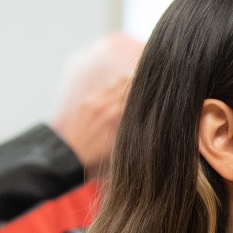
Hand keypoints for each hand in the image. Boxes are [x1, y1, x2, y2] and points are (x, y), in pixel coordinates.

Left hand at [51, 33, 142, 174]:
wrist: (72, 154)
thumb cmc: (100, 155)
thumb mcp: (121, 144)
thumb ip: (133, 126)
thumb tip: (150, 115)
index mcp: (116, 116)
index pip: (137, 94)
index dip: (149, 88)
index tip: (159, 84)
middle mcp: (105, 105)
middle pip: (128, 84)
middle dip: (141, 80)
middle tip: (155, 77)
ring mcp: (95, 101)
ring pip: (117, 83)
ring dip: (129, 80)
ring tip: (140, 76)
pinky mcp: (87, 101)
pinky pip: (105, 88)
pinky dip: (116, 85)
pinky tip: (124, 84)